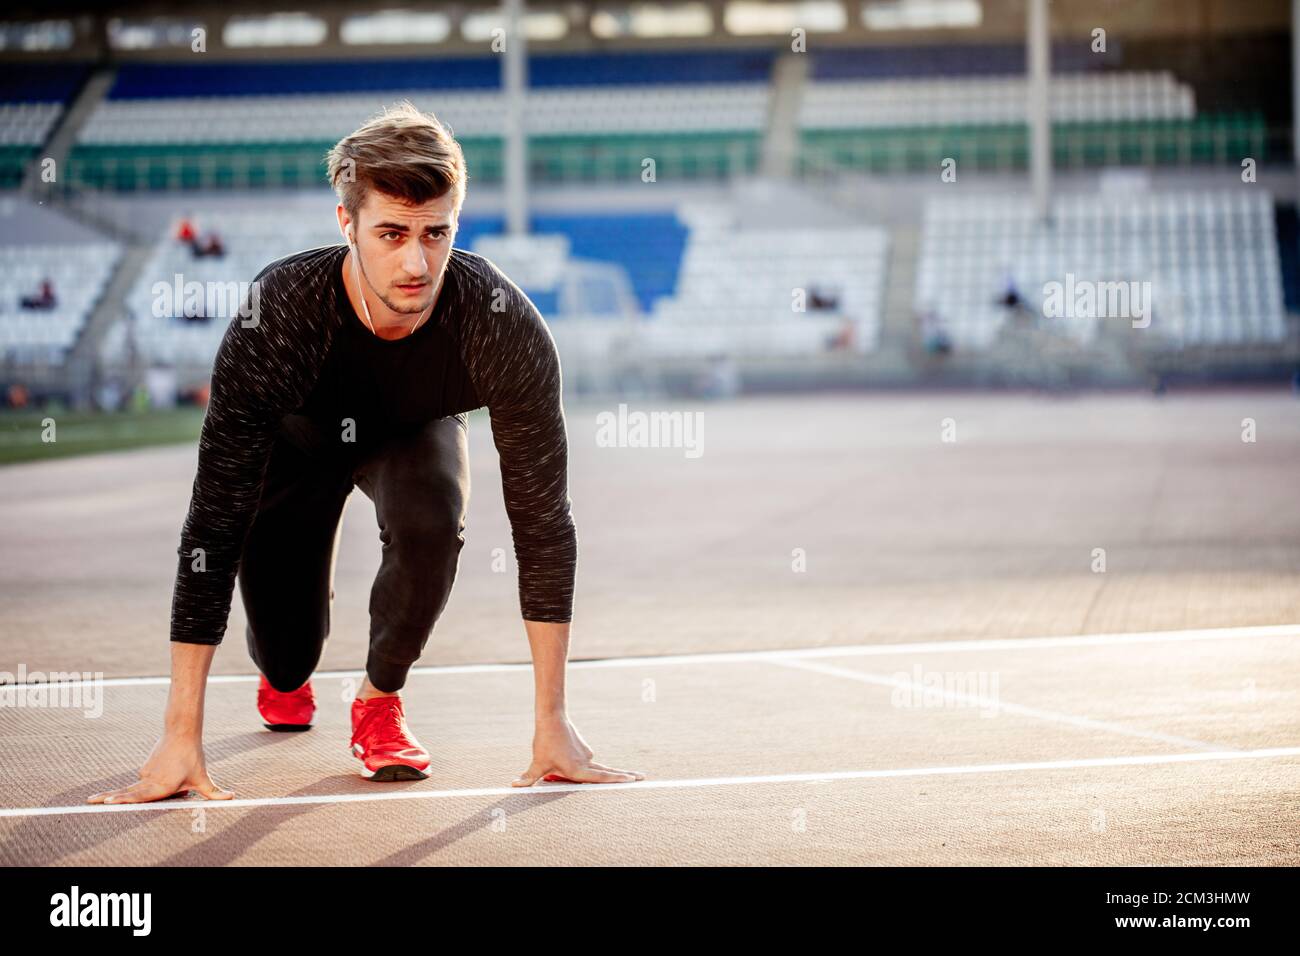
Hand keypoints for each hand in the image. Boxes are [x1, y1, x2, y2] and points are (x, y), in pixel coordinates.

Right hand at [87, 732, 233, 804]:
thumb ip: (215, 792)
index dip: (123, 800)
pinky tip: (166, 771)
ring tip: (102, 798)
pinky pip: (145, 780)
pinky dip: (149, 783)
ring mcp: (144, 774)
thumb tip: (233, 797)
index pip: (139, 797)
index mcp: (161, 786)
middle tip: (89, 802)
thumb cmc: (193, 758)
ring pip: (140, 788)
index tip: (107, 801)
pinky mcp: (144, 769)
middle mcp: (150, 781)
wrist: (182, 733)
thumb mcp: (204, 778)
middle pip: (127, 793)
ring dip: (133, 793)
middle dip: (108, 798)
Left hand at [511, 715, 644, 786]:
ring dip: (585, 771)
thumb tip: (514, 785)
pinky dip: (577, 762)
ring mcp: (586, 755)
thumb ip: (528, 778)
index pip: (602, 778)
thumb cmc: (545, 742)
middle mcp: (586, 763)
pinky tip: (561, 752)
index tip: (633, 780)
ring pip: (588, 767)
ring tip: (566, 758)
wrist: (551, 718)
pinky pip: (582, 760)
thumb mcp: (536, 763)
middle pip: (608, 772)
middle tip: (643, 778)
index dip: (617, 780)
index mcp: (578, 770)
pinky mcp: (583, 749)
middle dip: (625, 776)